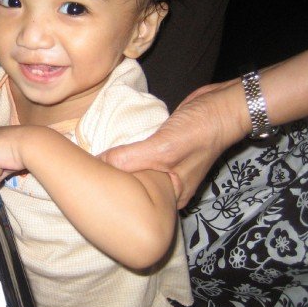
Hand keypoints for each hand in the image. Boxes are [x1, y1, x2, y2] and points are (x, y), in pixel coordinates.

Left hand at [100, 79, 245, 208]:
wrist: (222, 105)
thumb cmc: (199, 132)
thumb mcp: (162, 149)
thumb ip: (129, 159)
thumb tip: (96, 163)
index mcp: (172, 196)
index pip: (135, 201)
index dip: (113, 194)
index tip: (89, 186)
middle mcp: (168, 186)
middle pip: (133, 186)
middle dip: (112, 179)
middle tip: (85, 174)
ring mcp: (165, 167)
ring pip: (133, 168)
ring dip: (117, 164)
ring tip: (90, 162)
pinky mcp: (162, 149)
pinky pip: (138, 153)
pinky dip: (125, 150)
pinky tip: (109, 147)